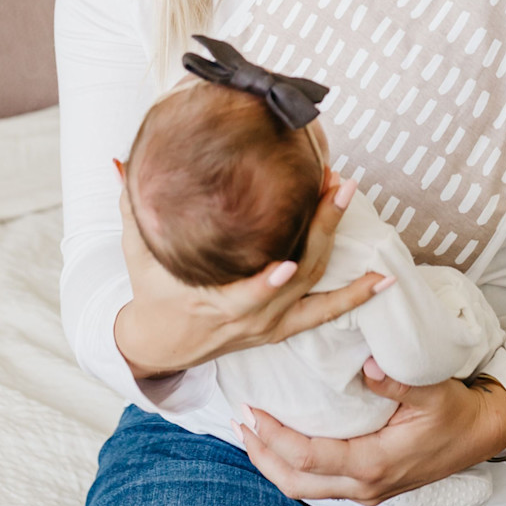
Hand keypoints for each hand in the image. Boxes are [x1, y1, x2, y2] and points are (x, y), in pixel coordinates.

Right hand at [113, 168, 392, 378]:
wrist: (161, 344)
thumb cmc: (151, 290)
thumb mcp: (136, 251)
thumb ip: (131, 205)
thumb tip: (120, 160)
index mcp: (213, 303)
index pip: (245, 297)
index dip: (266, 285)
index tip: (286, 263)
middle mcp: (249, 318)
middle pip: (294, 281)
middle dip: (320, 233)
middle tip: (339, 189)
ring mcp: (270, 325)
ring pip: (316, 294)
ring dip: (344, 257)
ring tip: (361, 215)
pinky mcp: (283, 327)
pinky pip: (325, 313)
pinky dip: (356, 297)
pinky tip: (385, 278)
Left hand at [234, 360, 505, 503]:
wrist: (482, 434)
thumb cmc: (455, 411)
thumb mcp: (431, 390)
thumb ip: (396, 379)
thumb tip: (365, 366)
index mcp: (373, 464)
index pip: (307, 457)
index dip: (273, 437)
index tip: (251, 410)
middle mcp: (366, 486)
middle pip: (295, 483)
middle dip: (261, 455)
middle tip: (238, 423)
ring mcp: (367, 490)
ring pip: (305, 489)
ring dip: (273, 464)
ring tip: (250, 434)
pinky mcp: (370, 485)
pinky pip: (320, 484)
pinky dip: (294, 466)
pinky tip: (283, 443)